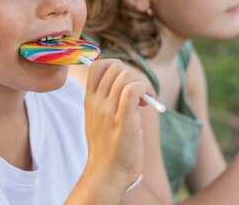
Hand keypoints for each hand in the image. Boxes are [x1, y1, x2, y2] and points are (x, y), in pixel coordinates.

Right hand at [83, 59, 153, 188]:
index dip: (117, 66)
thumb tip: (129, 82)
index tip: (128, 81)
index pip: (98, 65)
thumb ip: (108, 100)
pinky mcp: (123, 119)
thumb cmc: (110, 148)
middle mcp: (96, 102)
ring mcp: (108, 111)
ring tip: (146, 99)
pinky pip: (133, 89)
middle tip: (140, 92)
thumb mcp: (100, 119)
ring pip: (126, 75)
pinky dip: (145, 88)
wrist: (108, 173)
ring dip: (142, 82)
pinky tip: (149, 101)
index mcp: (89, 100)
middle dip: (133, 74)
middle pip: (115, 67)